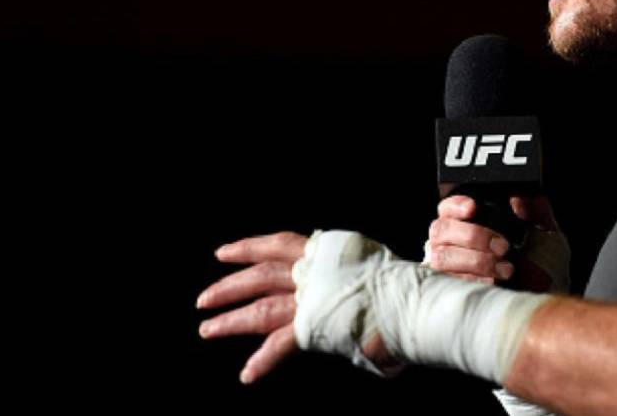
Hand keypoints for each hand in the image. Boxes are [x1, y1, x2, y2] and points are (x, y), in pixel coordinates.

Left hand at [196, 231, 399, 383]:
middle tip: (203, 300)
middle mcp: (313, 272)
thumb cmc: (400, 287)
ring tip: (208, 330)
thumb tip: (331, 280)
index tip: (223, 252)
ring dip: (231, 319)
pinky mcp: (315, 325)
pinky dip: (263, 359)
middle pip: (260, 274)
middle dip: (229, 286)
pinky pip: (282, 343)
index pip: (278, 243)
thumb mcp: (366, 264)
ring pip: (261, 307)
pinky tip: (248, 373)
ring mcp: (311, 298)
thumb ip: (342, 272)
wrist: (413, 302)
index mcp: (324, 252)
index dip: (249, 246)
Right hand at [426, 195, 569, 293]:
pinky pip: (448, 282)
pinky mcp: (448, 292)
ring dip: (475, 261)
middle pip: (442, 229)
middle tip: (504, 247)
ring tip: (506, 270)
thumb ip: (537, 212)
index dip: (456, 205)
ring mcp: (447, 269)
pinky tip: (493, 283)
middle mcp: (452, 244)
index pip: (448, 207)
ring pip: (443, 256)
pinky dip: (472, 280)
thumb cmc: (543, 267)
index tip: (474, 208)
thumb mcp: (547, 235)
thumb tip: (522, 198)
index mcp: (470, 223)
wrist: (543, 305)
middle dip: (473, 235)